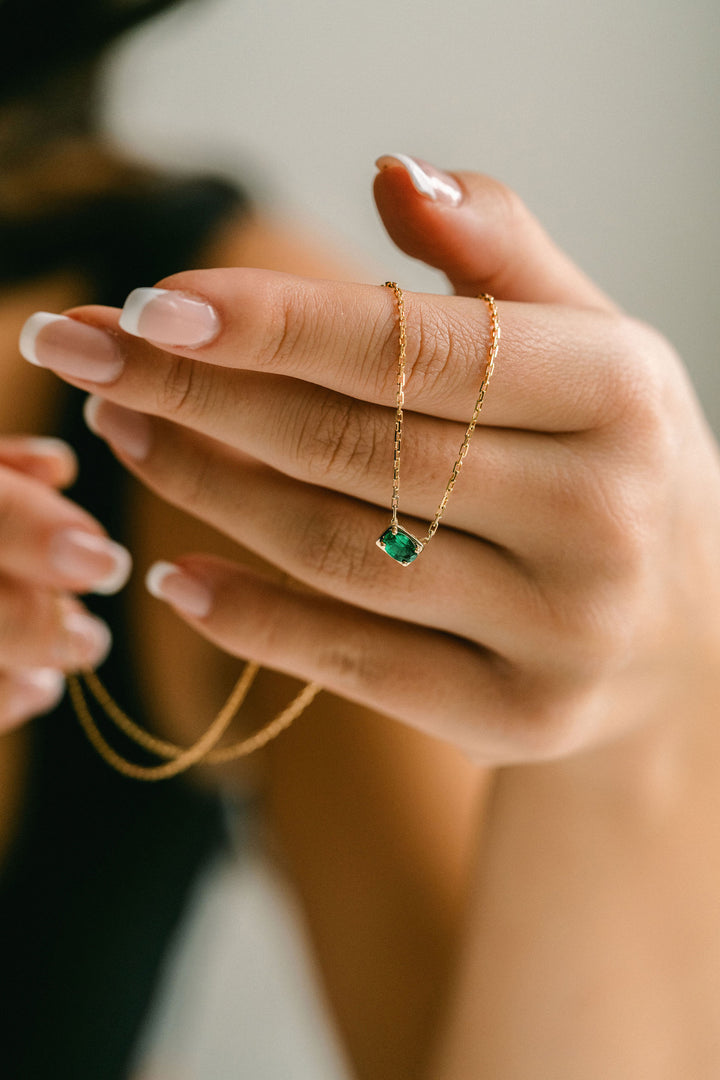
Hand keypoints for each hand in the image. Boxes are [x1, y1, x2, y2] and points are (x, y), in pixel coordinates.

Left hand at [20, 160, 719, 762]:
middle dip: (200, 398)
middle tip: (91, 359)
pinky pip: (356, 661)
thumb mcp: (597, 346)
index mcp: (619, 396)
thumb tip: (394, 175)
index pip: (416, 348)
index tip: (155, 307)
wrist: (685, 637)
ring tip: (125, 437)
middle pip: (354, 446)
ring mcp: (560, 631)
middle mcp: (599, 517)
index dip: (273, 323)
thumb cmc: (618, 466)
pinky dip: (253, 620)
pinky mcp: (516, 717)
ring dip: (204, 493)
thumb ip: (503, 255)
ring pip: (337, 550)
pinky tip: (176, 576)